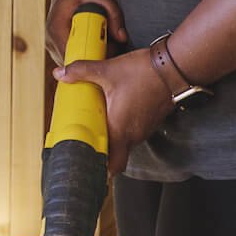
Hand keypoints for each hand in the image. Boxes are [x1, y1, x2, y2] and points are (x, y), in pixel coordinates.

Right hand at [45, 0, 126, 63]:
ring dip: (86, 63)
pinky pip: (69, 59)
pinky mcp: (55, 46)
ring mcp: (51, 44)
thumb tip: (122, 38)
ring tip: (104, 52)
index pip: (70, 54)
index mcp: (57, 27)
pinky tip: (96, 52)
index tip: (106, 58)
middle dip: (90, 63)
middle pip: (69, 63)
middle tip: (109, 56)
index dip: (89, 60)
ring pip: (69, 64)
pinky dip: (82, 59)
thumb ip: (115, 15)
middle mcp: (50, 38)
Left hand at [52, 50, 172, 174]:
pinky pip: (135, 130)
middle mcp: (134, 134)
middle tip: (88, 138)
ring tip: (99, 121)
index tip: (88, 164)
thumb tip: (60, 73)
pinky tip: (116, 110)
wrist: (175, 67)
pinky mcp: (152, 120)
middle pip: (117, 153)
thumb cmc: (144, 72)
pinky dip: (124, 125)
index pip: (113, 164)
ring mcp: (145, 128)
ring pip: (126, 141)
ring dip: (114, 135)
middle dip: (103, 149)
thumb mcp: (107, 71)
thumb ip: (81, 72)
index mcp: (121, 129)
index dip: (100, 168)